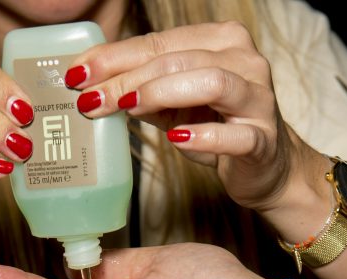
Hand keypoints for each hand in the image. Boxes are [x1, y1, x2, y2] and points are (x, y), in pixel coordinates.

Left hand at [65, 22, 294, 214]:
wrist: (267, 169)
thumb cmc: (220, 129)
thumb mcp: (175, 104)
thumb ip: (143, 91)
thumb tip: (92, 87)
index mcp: (221, 41)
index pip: (160, 43)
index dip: (115, 57)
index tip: (78, 75)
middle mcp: (244, 60)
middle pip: (179, 60)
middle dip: (129, 78)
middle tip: (92, 99)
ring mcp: (257, 99)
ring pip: (210, 82)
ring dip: (163, 94)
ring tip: (129, 108)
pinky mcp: (263, 139)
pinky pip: (234, 134)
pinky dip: (203, 135)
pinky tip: (176, 138)